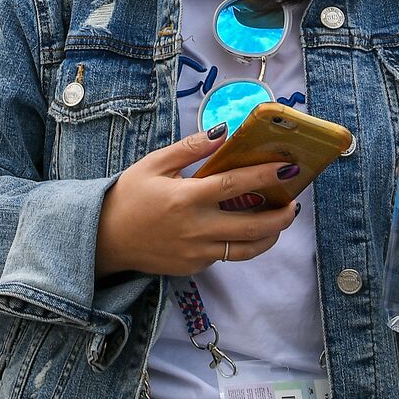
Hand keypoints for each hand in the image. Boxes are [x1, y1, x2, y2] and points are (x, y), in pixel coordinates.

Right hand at [95, 128, 300, 276]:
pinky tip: (247, 228)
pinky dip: (242, 243)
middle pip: (252, 226)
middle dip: (281, 216)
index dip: (266, 176)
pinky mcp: (193, 266)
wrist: (103, 238)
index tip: (289, 167)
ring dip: (270, 236)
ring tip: (281, 220)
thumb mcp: (155, 164)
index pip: (237, 185)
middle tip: (295, 203)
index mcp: (187, 198)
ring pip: (246, 249)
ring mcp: (196, 252)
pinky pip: (226, 255)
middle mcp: (196, 228)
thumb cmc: (128, 195)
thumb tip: (224, 132)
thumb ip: (191, 148)